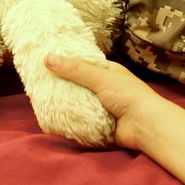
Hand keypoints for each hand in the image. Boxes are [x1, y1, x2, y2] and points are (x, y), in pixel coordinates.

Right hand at [45, 50, 170, 150]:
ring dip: (66, 104)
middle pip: (78, 85)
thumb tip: (47, 58)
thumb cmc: (128, 95)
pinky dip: (72, 120)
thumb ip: (75, 69)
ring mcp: (103, 107)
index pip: (83, 65)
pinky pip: (81, 121)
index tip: (46, 63)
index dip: (66, 64)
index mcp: (108, 72)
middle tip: (40, 84)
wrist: (145, 126)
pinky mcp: (100, 124)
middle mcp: (105, 88)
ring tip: (43, 101)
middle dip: (63, 86)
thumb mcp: (100, 77)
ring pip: (79, 103)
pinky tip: (55, 118)